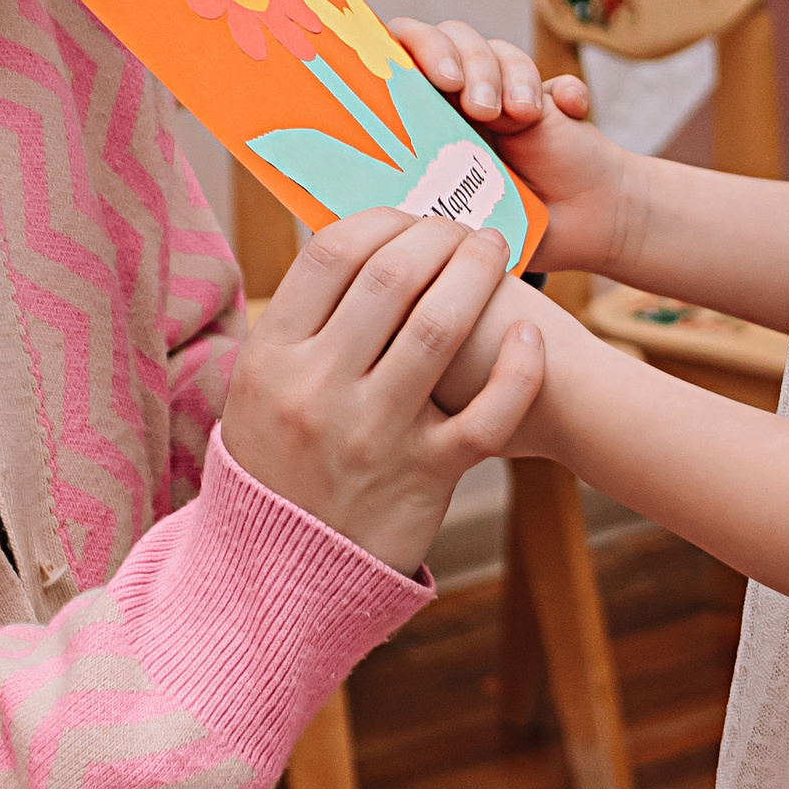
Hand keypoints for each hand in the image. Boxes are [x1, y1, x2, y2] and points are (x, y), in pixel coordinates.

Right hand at [219, 208, 543, 573]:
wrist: (279, 572)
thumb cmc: (277, 460)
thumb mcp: (258, 386)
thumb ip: (298, 321)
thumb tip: (351, 241)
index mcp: (272, 357)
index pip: (331, 254)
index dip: (380, 220)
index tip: (406, 216)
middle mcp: (321, 390)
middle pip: (393, 278)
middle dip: (437, 235)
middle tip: (460, 225)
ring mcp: (377, 434)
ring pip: (440, 328)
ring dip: (477, 275)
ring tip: (493, 250)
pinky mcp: (427, 475)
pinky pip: (488, 415)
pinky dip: (519, 371)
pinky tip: (531, 338)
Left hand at [388, 18, 642, 275]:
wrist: (580, 233)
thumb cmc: (498, 227)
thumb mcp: (443, 212)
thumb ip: (409, 189)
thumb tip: (366, 178)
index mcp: (425, 117)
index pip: (401, 55)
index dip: (412, 48)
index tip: (438, 78)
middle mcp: (462, 98)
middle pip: (449, 38)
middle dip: (466, 59)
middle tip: (482, 106)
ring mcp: (508, 96)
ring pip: (497, 49)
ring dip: (511, 73)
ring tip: (523, 114)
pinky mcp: (555, 104)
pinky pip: (558, 82)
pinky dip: (565, 92)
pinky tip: (571, 109)